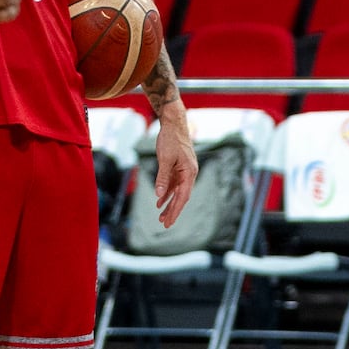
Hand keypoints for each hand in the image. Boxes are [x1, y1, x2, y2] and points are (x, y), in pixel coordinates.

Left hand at [152, 104, 197, 224]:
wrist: (173, 123)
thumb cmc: (170, 139)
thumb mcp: (165, 159)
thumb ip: (163, 177)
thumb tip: (159, 195)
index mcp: (190, 173)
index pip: (183, 197)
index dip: (176, 210)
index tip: (169, 222)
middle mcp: (189, 174)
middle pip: (181, 197)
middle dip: (173, 211)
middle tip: (165, 224)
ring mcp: (184, 171)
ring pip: (177, 192)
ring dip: (169, 204)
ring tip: (161, 217)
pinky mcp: (178, 167)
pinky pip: (173, 184)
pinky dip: (166, 193)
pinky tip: (160, 201)